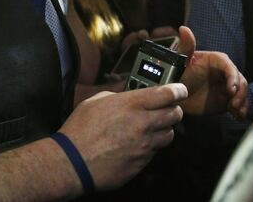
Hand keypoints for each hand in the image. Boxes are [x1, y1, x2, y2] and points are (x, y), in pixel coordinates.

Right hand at [59, 83, 186, 190]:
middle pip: (175, 114)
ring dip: (164, 129)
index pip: (169, 94)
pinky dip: (152, 146)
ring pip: (169, 134)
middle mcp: (143, 123)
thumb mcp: (98, 101)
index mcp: (132, 104)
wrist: (72, 162)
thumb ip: (119, 96)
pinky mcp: (141, 163)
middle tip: (167, 108)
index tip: (180, 90)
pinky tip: (139, 144)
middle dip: (174, 109)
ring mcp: (144, 145)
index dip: (178, 90)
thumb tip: (130, 95)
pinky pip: (155, 152)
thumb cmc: (80, 130)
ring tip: (153, 128)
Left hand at [176, 26, 247, 118]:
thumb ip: (186, 47)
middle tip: (234, 104)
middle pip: (240, 79)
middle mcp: (225, 73)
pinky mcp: (227, 99)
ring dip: (242, 101)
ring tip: (235, 110)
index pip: (229, 66)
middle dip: (240, 91)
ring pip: (242, 91)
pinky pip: (239, 103)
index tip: (231, 89)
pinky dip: (241, 109)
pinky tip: (238, 116)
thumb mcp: (182, 62)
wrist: (177, 95)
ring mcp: (227, 86)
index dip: (233, 77)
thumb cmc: (179, 75)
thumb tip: (184, 28)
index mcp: (217, 61)